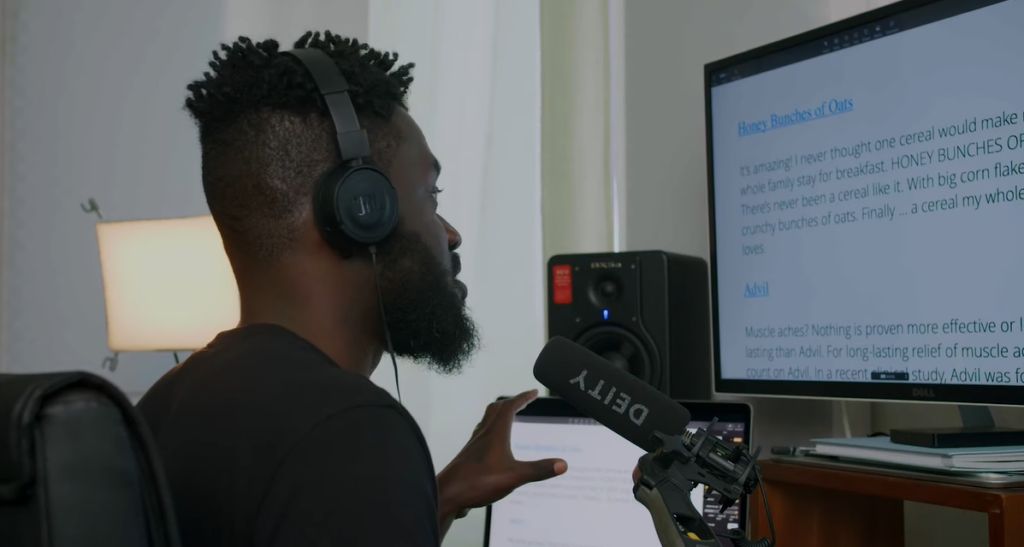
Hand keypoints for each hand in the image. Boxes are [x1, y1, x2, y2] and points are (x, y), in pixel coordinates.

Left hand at [436, 390, 567, 522]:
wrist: (447, 494)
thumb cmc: (477, 482)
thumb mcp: (515, 477)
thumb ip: (539, 470)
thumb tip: (563, 464)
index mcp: (495, 433)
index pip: (510, 407)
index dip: (523, 397)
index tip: (534, 392)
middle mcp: (483, 435)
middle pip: (496, 409)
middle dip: (512, 402)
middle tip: (524, 400)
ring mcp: (474, 445)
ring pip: (487, 421)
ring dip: (500, 414)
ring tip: (509, 416)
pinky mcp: (469, 457)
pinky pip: (482, 435)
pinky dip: (492, 430)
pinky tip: (494, 444)